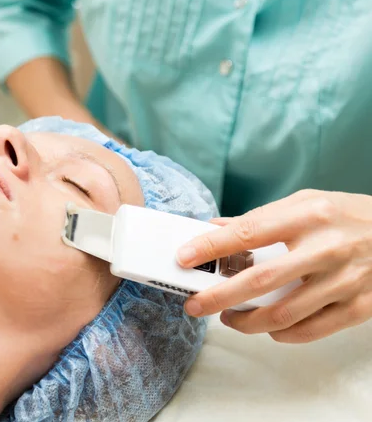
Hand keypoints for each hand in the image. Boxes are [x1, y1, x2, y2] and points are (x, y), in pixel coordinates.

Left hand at [176, 190, 371, 342]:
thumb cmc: (348, 215)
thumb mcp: (306, 203)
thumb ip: (261, 217)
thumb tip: (216, 227)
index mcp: (308, 216)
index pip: (248, 233)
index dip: (211, 247)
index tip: (184, 258)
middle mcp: (326, 249)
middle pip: (259, 281)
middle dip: (217, 297)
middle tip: (194, 304)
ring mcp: (345, 281)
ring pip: (282, 315)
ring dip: (245, 322)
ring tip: (228, 318)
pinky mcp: (359, 307)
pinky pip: (310, 331)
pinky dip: (280, 334)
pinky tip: (266, 327)